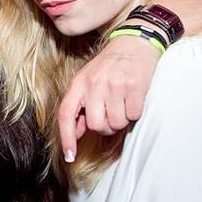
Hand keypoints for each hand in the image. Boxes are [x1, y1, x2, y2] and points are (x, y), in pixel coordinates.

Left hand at [59, 34, 160, 161]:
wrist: (134, 44)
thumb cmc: (108, 67)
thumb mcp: (87, 82)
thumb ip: (80, 107)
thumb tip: (77, 132)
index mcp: (78, 84)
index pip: (66, 116)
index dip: (67, 139)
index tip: (70, 157)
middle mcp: (94, 85)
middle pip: (96, 125)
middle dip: (106, 127)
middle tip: (111, 116)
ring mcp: (115, 85)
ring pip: (117, 123)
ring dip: (122, 120)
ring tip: (122, 104)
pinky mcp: (135, 86)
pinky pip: (134, 115)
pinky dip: (135, 113)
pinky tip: (133, 100)